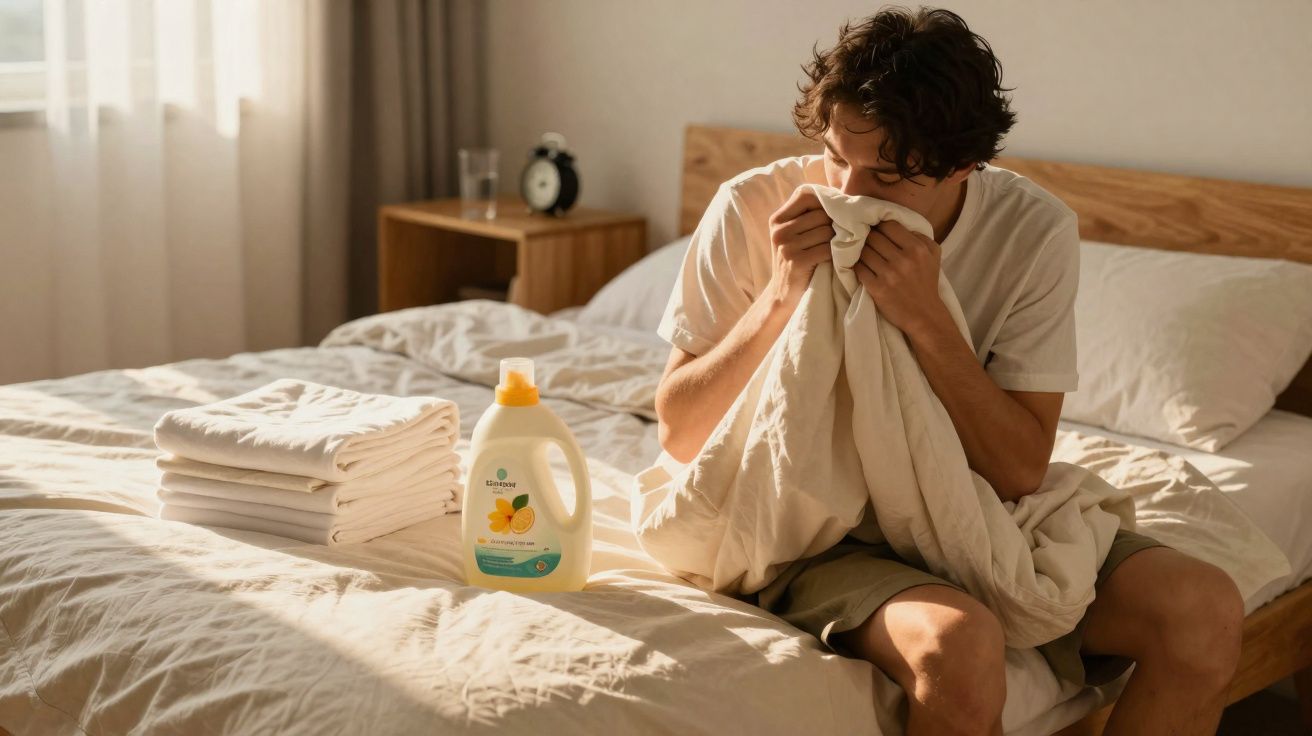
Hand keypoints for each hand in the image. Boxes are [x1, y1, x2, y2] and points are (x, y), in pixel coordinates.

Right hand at [764, 186, 834, 310]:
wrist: (784, 296)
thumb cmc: (797, 261)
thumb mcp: (794, 235)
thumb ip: (808, 215)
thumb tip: (839, 193)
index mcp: (777, 219)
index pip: (806, 195)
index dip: (826, 200)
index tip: (837, 212)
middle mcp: (779, 231)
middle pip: (820, 214)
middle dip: (836, 222)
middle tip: (846, 232)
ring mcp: (786, 247)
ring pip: (826, 231)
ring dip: (839, 239)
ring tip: (842, 246)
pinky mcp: (796, 262)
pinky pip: (827, 249)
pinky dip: (837, 253)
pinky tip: (839, 258)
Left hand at [853, 219, 946, 335]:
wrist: (924, 315)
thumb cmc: (927, 282)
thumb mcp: (933, 255)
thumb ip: (920, 236)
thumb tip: (898, 223)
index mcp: (917, 249)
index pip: (889, 226)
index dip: (879, 225)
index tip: (875, 229)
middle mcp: (903, 260)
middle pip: (874, 237)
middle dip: (868, 237)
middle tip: (864, 239)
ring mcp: (889, 275)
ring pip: (864, 251)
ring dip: (860, 251)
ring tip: (860, 252)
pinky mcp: (877, 288)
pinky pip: (859, 268)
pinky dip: (856, 265)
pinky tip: (859, 265)